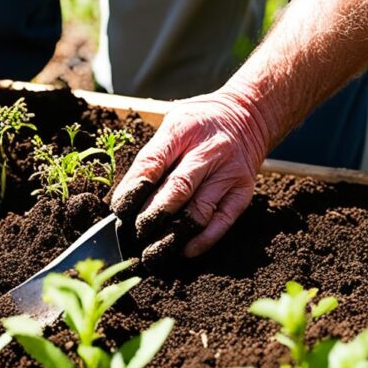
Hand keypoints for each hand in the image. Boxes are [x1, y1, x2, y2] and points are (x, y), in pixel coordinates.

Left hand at [111, 88, 271, 256]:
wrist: (248, 115)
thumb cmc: (200, 123)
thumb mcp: (172, 123)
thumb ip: (153, 155)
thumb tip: (127, 195)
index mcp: (184, 131)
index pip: (153, 162)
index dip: (133, 189)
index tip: (119, 210)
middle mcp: (209, 153)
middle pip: (177, 189)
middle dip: (152, 216)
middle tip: (133, 234)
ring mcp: (229, 174)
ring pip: (198, 211)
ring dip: (173, 235)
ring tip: (153, 251)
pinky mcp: (243, 192)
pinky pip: (223, 222)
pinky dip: (203, 240)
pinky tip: (185, 250)